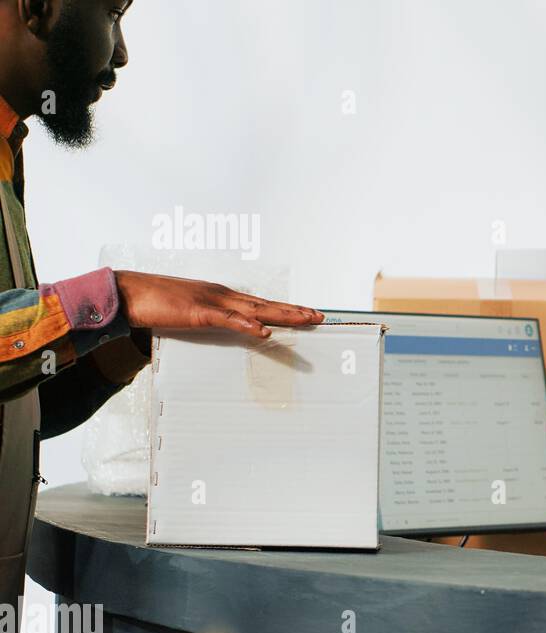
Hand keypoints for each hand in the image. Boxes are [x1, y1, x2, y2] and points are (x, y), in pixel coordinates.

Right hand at [114, 270, 324, 338]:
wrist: (129, 293)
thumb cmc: (156, 304)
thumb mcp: (191, 313)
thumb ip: (210, 320)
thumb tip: (227, 329)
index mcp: (222, 296)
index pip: (261, 303)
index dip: (286, 309)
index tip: (307, 313)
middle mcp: (223, 295)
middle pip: (267, 304)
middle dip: (295, 311)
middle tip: (321, 317)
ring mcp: (212, 301)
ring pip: (256, 309)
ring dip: (283, 314)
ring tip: (306, 319)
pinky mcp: (198, 311)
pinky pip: (227, 319)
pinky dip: (247, 325)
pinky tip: (264, 331)